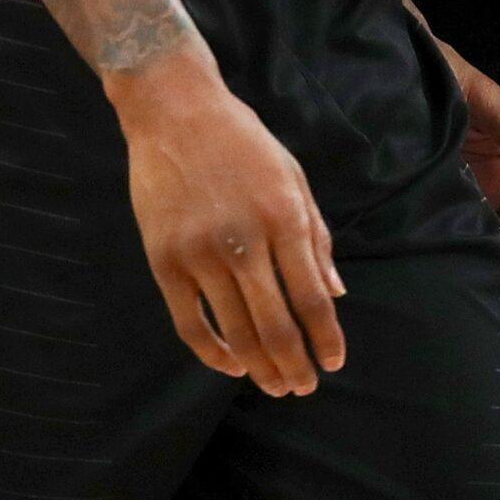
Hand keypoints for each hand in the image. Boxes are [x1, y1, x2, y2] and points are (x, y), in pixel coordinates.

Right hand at [110, 47, 344, 396]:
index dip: (326, 338)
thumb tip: (336, 293)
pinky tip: (231, 365)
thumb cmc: (243, 141)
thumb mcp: (292, 176)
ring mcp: (199, 253)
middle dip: (295, 365)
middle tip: (304, 388)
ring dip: (259, 367)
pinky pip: (189, 322)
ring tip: (274, 386)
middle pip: (276, 324)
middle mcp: (244, 240)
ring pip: (235, 330)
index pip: (311, 297)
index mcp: (283, 216)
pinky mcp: (164, 260)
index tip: (334, 363)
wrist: (175, 111)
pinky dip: (212, 352)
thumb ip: (315, 236)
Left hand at [404, 0, 499, 300]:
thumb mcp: (485, 100)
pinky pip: (425, 227)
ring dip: (462, 269)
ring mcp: (445, 192)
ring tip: (459, 308)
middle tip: (490, 315)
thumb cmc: (446, 71)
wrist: (396, 56)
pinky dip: (428, 251)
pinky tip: (420, 277)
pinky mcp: (413, 190)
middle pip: (494, 243)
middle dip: (496, 276)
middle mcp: (478, 188)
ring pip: (460, 241)